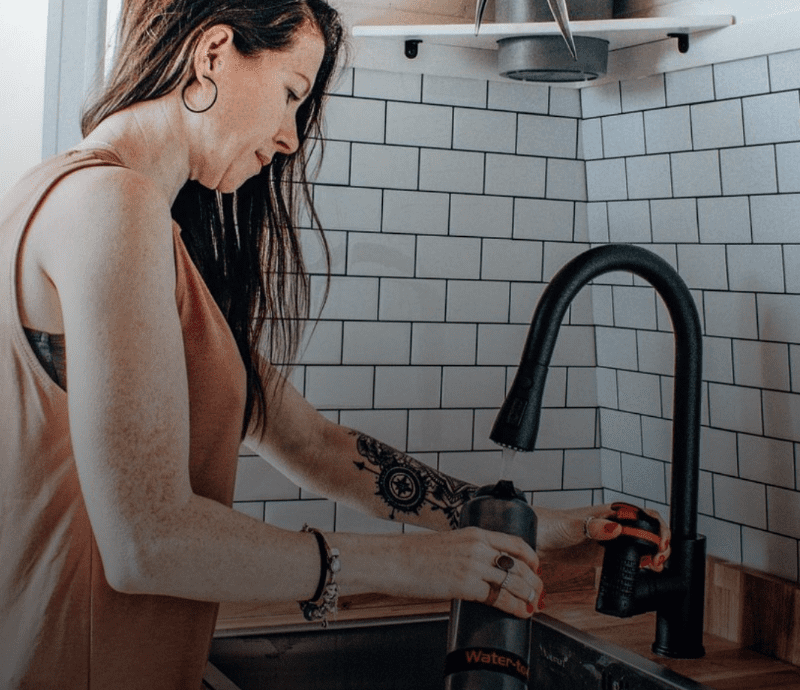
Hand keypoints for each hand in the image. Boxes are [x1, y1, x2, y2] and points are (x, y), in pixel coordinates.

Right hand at [393, 527, 544, 618]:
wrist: (395, 560)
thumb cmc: (415, 554)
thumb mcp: (449, 543)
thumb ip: (467, 552)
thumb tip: (481, 570)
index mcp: (475, 533)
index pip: (514, 542)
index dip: (531, 556)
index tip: (537, 566)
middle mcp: (478, 547)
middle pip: (518, 564)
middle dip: (534, 580)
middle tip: (539, 591)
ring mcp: (472, 566)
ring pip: (513, 581)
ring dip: (529, 594)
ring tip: (534, 603)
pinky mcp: (465, 585)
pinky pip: (498, 598)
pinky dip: (514, 607)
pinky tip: (520, 612)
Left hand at [534, 504, 670, 571]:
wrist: (536, 539)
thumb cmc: (551, 525)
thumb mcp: (572, 525)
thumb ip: (593, 527)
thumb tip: (615, 528)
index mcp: (611, 512)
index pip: (644, 515)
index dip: (658, 528)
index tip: (660, 544)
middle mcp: (614, 525)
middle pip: (649, 531)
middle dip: (661, 544)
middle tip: (659, 560)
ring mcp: (611, 541)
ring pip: (642, 545)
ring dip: (654, 555)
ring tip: (656, 567)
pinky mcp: (605, 556)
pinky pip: (630, 559)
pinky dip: (641, 565)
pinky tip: (643, 571)